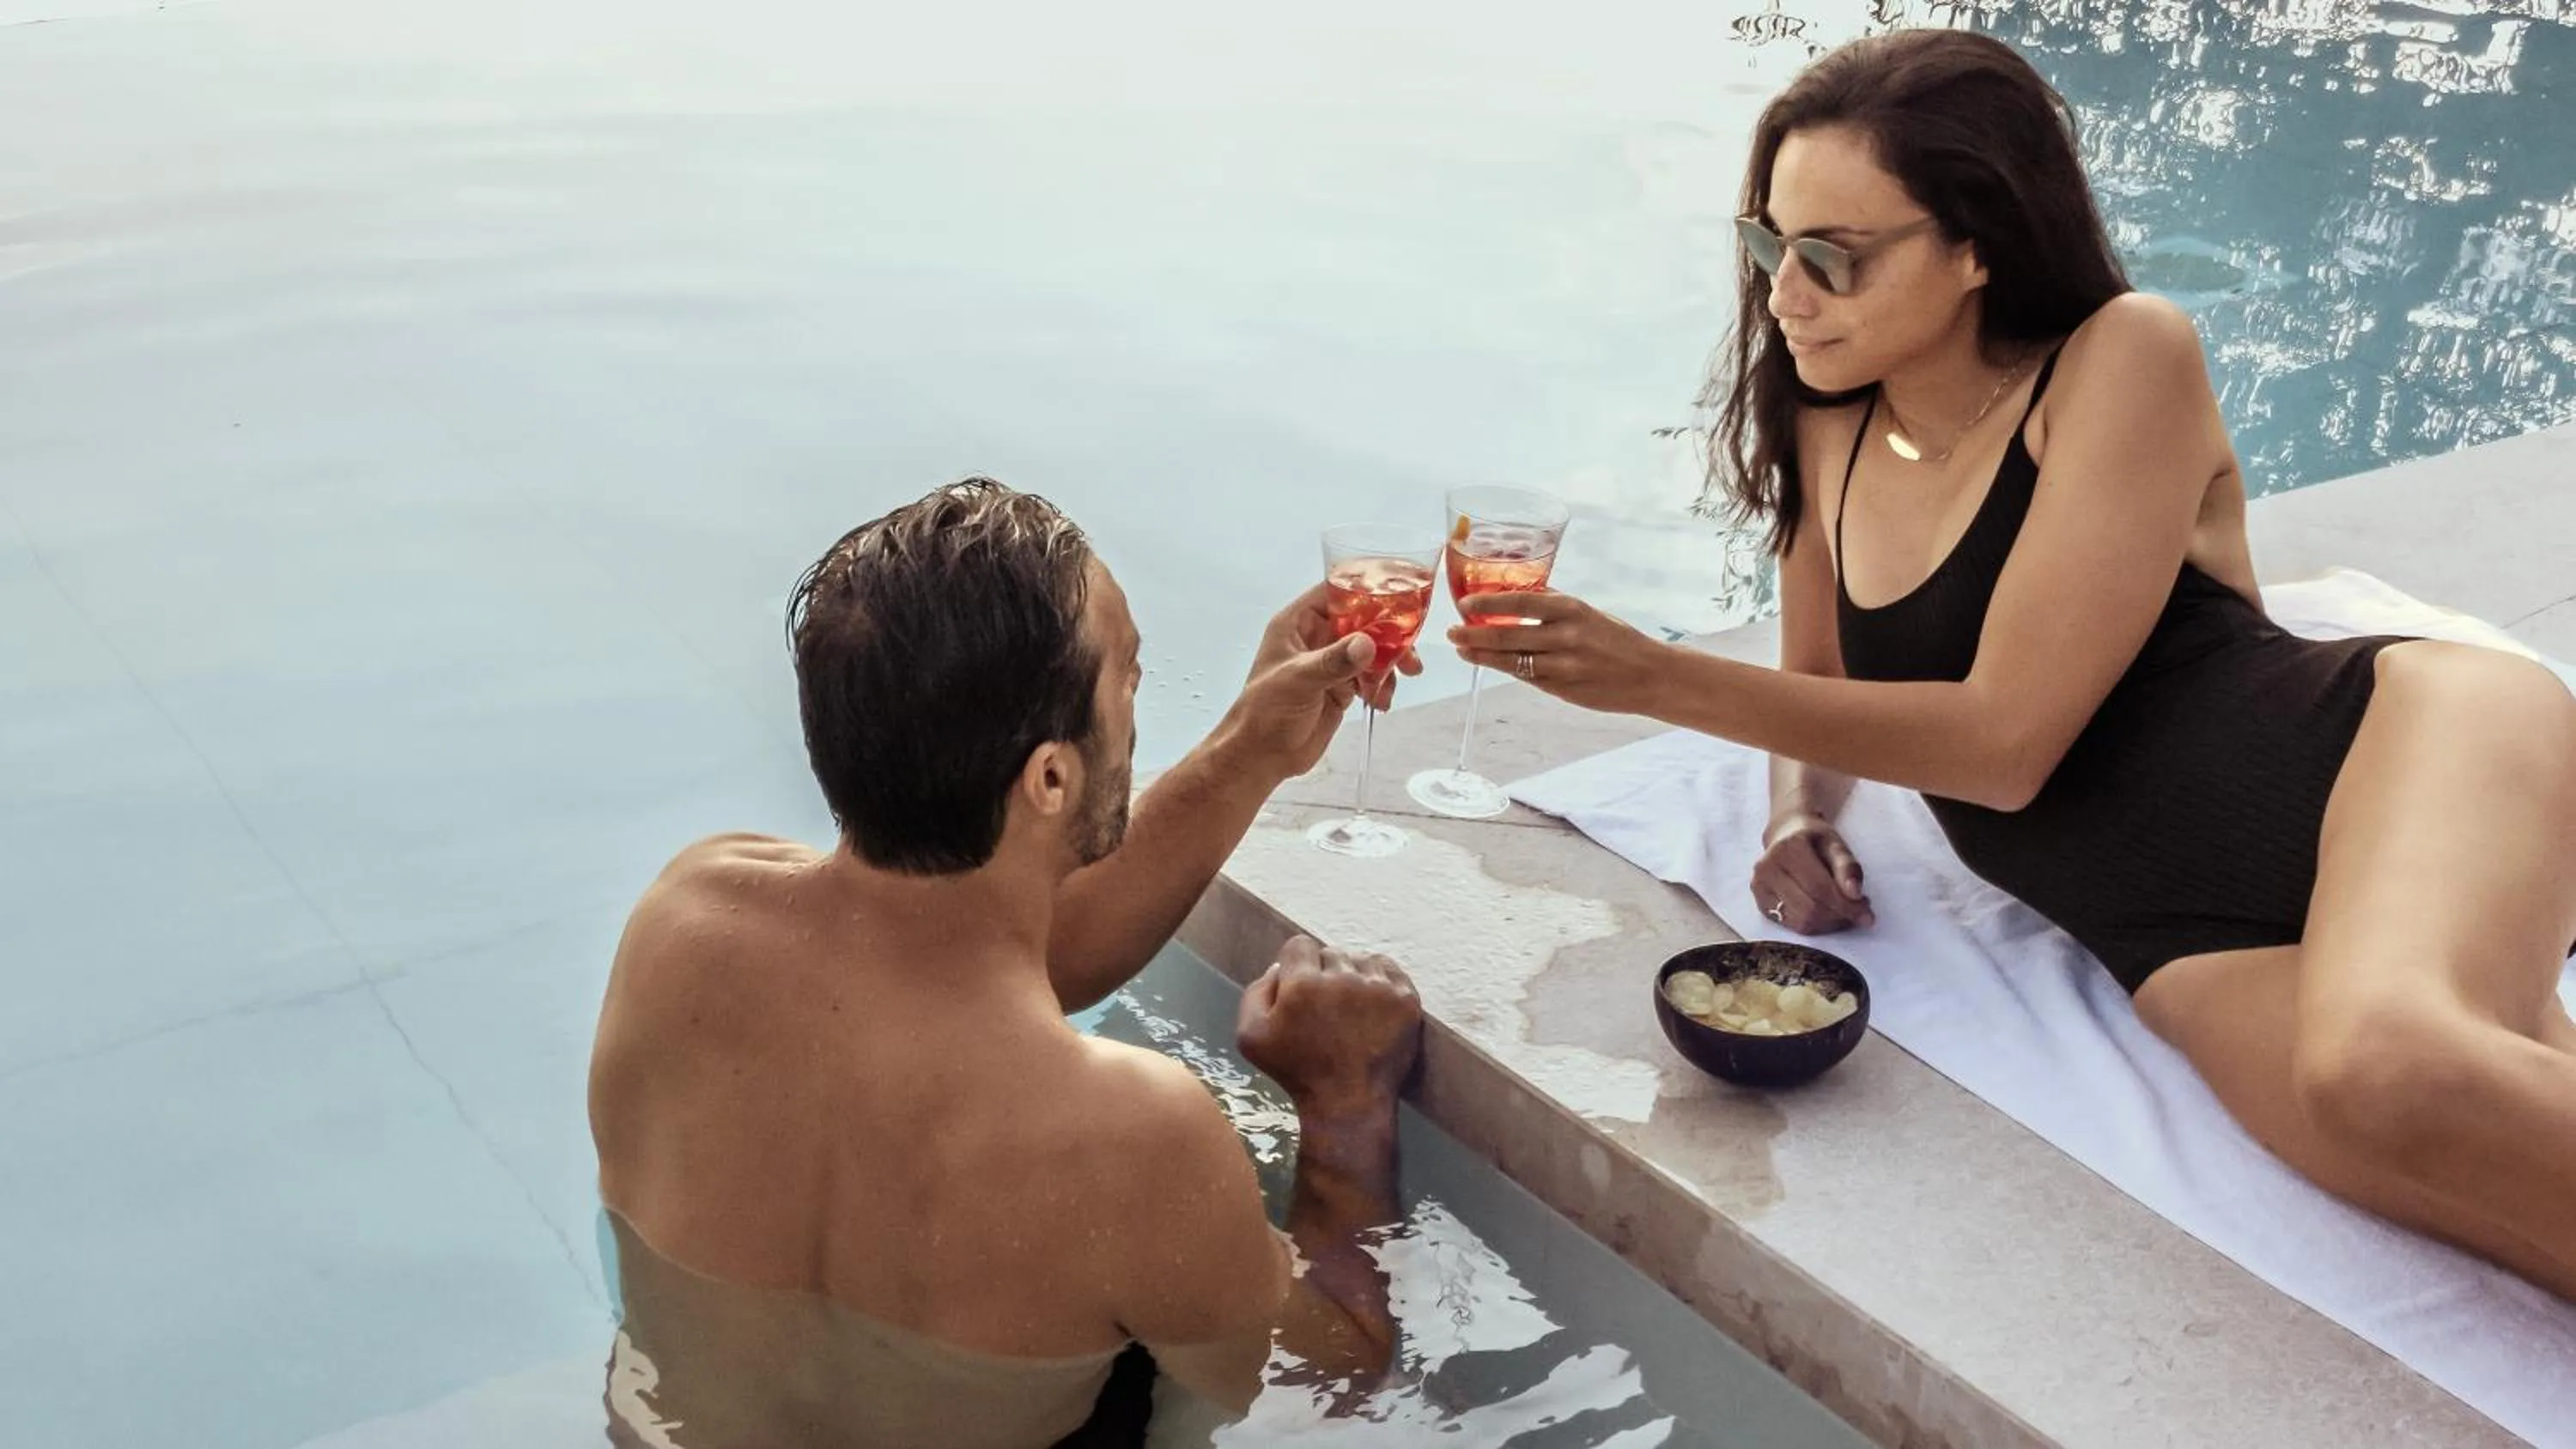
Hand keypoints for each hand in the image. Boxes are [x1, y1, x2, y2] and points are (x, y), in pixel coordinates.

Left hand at [1220, 584, 1424, 777]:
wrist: (1262, 757)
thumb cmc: (1265, 713)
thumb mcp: (1298, 681)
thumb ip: (1333, 661)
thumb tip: (1368, 644)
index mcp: (1297, 624)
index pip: (1335, 592)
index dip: (1364, 591)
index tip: (1396, 598)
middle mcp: (1316, 638)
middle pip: (1361, 620)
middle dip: (1388, 632)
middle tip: (1409, 646)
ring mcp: (1330, 663)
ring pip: (1371, 649)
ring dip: (1390, 661)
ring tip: (1405, 675)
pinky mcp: (1341, 688)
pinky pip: (1371, 676)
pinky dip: (1382, 685)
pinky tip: (1381, 701)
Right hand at [1236, 937, 1422, 1116]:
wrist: (1348, 1103)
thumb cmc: (1297, 1073)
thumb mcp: (1251, 1037)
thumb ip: (1256, 992)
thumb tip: (1280, 967)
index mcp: (1302, 983)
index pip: (1300, 945)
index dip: (1297, 965)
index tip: (1302, 989)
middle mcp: (1342, 977)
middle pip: (1331, 952)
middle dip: (1325, 973)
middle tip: (1326, 1006)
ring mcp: (1378, 987)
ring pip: (1361, 959)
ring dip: (1353, 975)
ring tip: (1350, 1007)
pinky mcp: (1405, 999)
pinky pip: (1389, 968)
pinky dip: (1380, 979)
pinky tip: (1371, 1003)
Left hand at [1446, 590, 1667, 715]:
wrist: (1650, 675)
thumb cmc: (1618, 639)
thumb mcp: (1589, 612)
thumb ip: (1555, 605)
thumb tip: (1518, 592)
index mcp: (1572, 610)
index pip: (1520, 603)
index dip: (1488, 605)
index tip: (1465, 605)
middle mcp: (1566, 637)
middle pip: (1508, 635)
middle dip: (1474, 634)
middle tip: (1452, 632)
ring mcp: (1563, 666)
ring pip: (1512, 661)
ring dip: (1482, 656)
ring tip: (1462, 650)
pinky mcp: (1562, 689)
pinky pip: (1527, 677)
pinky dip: (1507, 669)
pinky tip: (1490, 663)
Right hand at [1750, 813, 1874, 933]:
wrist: (1787, 833)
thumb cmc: (1815, 839)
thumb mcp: (1836, 845)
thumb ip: (1847, 867)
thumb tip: (1855, 894)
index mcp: (1787, 849)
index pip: (1820, 889)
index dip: (1846, 906)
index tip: (1867, 913)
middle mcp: (1767, 868)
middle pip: (1810, 909)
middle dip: (1839, 916)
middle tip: (1858, 911)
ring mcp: (1759, 886)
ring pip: (1801, 922)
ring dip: (1829, 924)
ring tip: (1842, 911)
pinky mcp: (1760, 902)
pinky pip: (1792, 925)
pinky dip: (1815, 925)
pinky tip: (1825, 913)